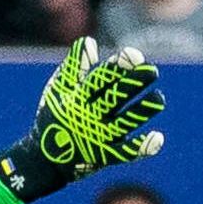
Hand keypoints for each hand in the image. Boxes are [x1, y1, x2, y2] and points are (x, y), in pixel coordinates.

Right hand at [0, 38, 165, 202]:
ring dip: (142, 111)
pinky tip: (158, 138)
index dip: (117, 67)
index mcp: (77, 97)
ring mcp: (97, 137)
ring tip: (159, 98)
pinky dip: (141, 148)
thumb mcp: (58, 90)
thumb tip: (90, 43)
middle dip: (134, 84)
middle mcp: (88, 116)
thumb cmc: (53, 117)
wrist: (43, 160)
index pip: (100, 79)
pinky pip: (125, 153)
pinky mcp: (104, 157)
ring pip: (124, 123)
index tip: (134, 56)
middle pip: (114, 98)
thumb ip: (74, 67)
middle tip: (152, 71)